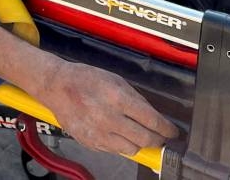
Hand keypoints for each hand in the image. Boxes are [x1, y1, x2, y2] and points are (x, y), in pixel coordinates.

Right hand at [32, 61, 178, 155]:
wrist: (56, 87)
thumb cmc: (85, 79)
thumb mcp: (115, 80)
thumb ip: (136, 98)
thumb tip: (153, 116)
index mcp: (117, 98)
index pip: (152, 121)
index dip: (167, 129)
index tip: (172, 132)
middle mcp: (108, 118)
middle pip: (145, 139)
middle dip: (157, 139)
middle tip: (159, 136)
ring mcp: (98, 133)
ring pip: (131, 149)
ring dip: (138, 143)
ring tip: (135, 133)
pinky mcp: (90, 142)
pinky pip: (114, 150)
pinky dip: (119, 144)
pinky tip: (115, 132)